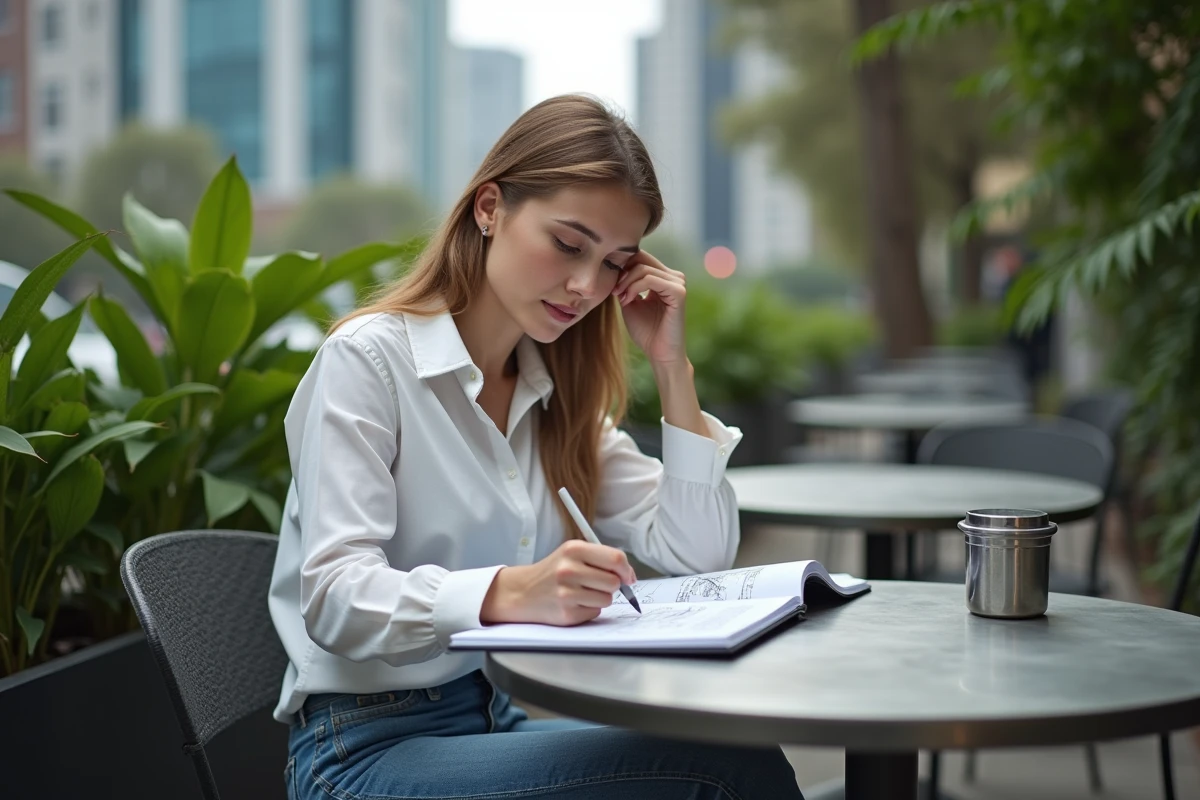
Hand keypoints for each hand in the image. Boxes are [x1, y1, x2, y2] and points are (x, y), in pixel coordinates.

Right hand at [480, 539, 636, 625]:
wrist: (523, 591)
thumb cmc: (554, 571)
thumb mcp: (572, 553)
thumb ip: (600, 558)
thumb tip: (629, 576)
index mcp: (573, 549)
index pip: (615, 558)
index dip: (626, 569)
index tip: (627, 576)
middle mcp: (569, 570)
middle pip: (614, 581)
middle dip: (611, 585)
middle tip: (595, 583)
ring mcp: (566, 593)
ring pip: (607, 599)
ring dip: (600, 597)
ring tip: (582, 592)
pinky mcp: (566, 614)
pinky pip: (595, 612)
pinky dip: (589, 609)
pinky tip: (574, 603)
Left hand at [613, 250, 686, 365]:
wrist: (659, 354)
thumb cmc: (646, 331)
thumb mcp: (629, 302)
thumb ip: (625, 283)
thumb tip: (616, 266)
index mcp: (664, 278)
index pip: (641, 257)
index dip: (623, 267)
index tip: (613, 288)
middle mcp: (674, 277)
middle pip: (642, 258)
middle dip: (623, 274)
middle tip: (615, 292)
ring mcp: (678, 283)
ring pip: (644, 268)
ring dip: (626, 282)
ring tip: (621, 299)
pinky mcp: (679, 292)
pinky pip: (650, 279)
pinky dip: (634, 288)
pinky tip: (628, 300)